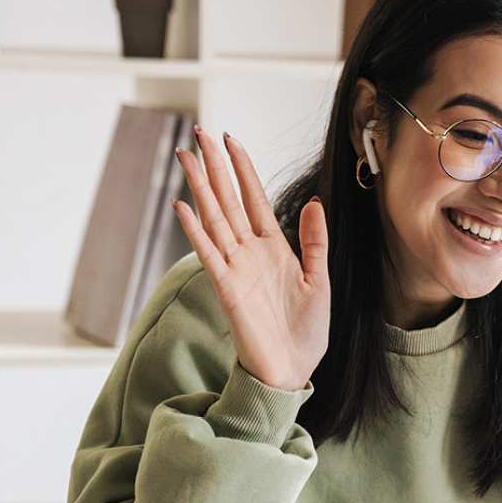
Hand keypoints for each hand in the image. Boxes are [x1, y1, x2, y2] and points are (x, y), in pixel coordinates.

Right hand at [173, 128, 329, 391]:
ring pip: (214, 219)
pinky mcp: (226, 289)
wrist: (292, 370)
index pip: (255, 199)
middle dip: (215, 166)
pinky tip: (182, 205)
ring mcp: (235, 269)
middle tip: (200, 132)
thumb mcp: (319, 281)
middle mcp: (250, 254)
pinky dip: (195, 230)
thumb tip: (315, 203)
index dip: (244, 169)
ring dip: (200, 187)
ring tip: (186, 156)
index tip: (231, 139)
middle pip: (228, 200)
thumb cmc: (305, 332)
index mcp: (274, 249)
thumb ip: (314, 242)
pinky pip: (208, 254)